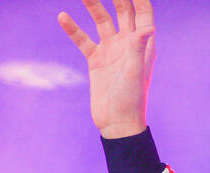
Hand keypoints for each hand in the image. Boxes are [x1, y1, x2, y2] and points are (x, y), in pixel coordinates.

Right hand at [58, 0, 155, 138]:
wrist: (116, 124)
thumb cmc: (131, 100)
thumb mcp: (135, 73)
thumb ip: (139, 48)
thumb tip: (147, 27)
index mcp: (143, 45)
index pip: (143, 13)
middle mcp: (128, 44)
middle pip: (122, 11)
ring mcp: (111, 51)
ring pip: (101, 21)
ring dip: (92, 5)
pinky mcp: (96, 60)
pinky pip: (83, 39)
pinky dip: (73, 29)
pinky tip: (62, 16)